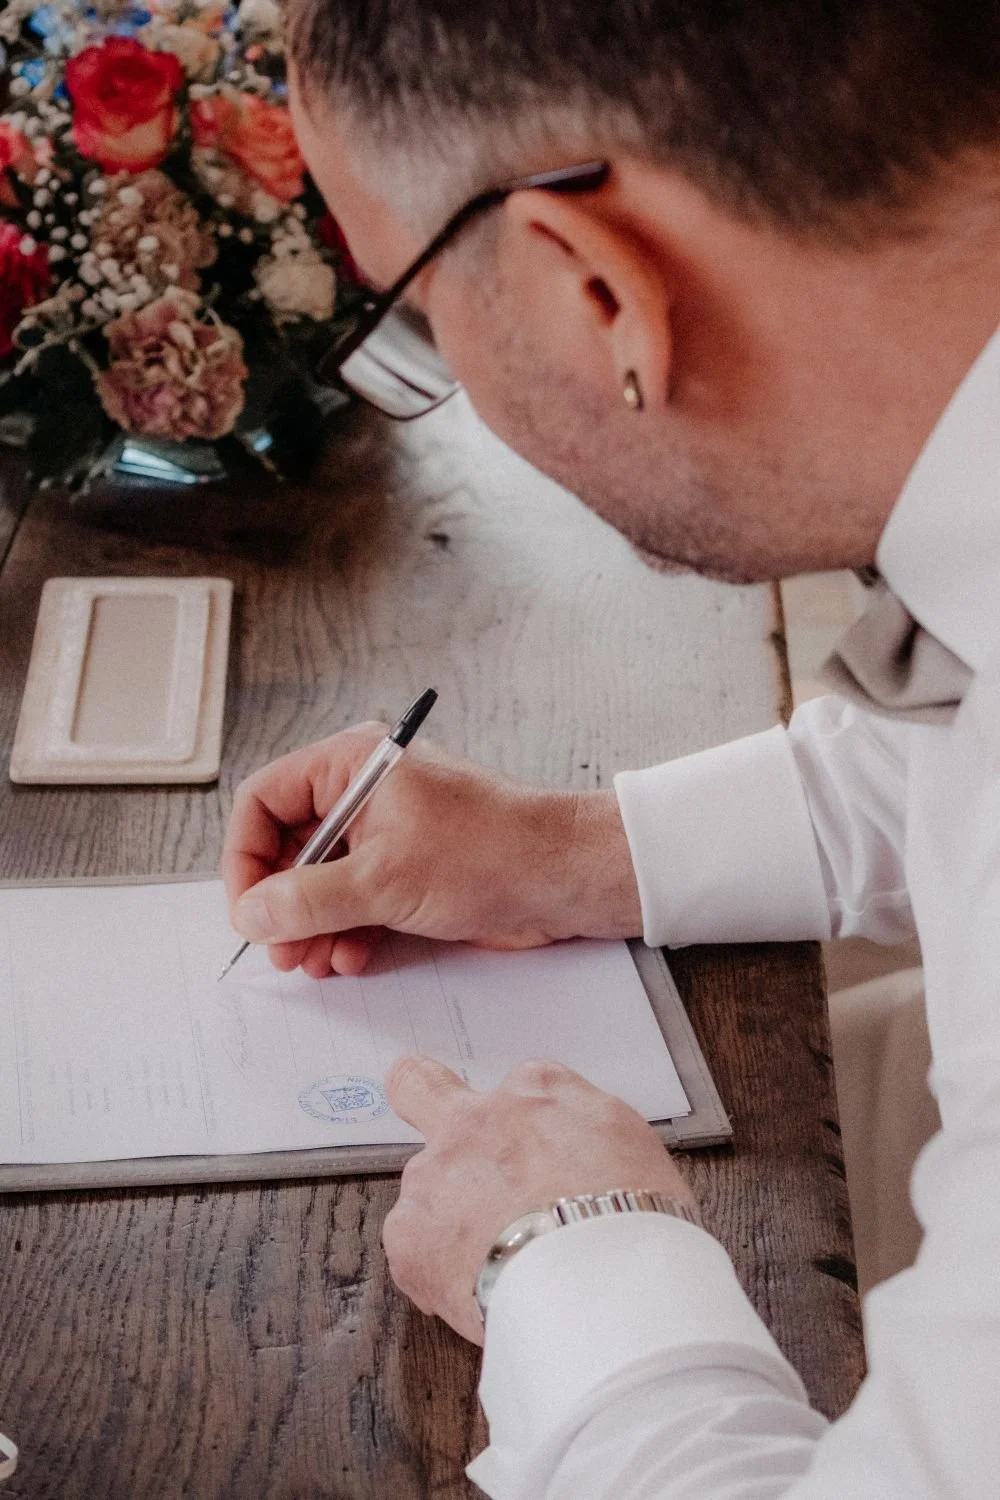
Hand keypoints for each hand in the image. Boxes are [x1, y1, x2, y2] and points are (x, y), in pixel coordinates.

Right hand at [222, 723, 640, 975]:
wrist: (564, 879)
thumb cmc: (489, 853)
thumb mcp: (382, 880)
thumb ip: (307, 899)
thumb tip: (251, 913)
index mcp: (353, 765)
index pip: (266, 800)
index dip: (246, 856)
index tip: (247, 909)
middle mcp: (366, 793)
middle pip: (290, 845)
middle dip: (282, 902)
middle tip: (279, 950)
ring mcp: (389, 833)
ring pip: (322, 880)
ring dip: (312, 925)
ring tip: (313, 961)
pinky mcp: (410, 870)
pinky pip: (357, 900)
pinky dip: (346, 931)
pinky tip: (350, 959)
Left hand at [381, 1055, 697, 1344]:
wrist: (600, 1281)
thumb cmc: (632, 1217)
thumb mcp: (632, 1144)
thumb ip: (587, 1131)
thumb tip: (575, 1149)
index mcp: (536, 1092)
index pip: (520, 1089)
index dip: (527, 1124)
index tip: (536, 1152)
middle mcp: (475, 1121)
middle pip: (421, 1086)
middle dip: (418, 1094)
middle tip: (431, 1125)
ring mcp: (434, 1176)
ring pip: (425, 1187)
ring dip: (448, 1216)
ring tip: (496, 1267)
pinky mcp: (409, 1236)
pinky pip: (413, 1251)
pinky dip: (436, 1273)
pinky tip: (474, 1297)